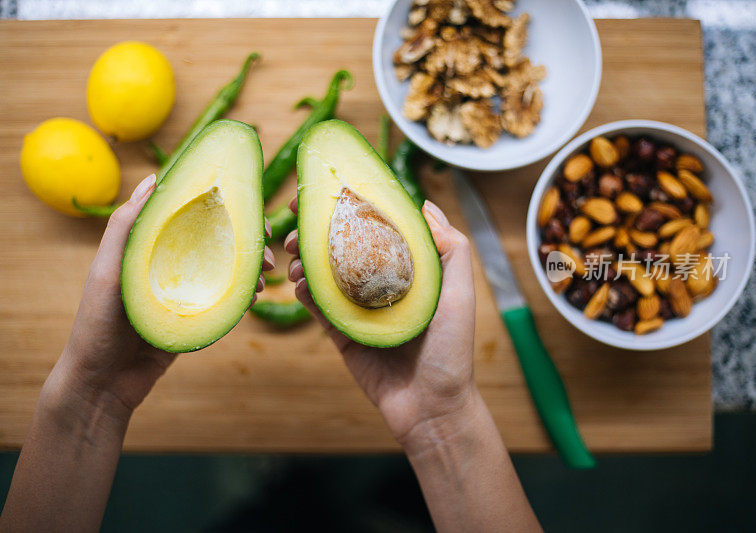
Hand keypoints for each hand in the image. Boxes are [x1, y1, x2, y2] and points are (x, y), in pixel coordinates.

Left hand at [51, 174, 274, 423]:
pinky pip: (224, 303)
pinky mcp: (194, 321)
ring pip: (226, 273)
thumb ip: (126, 226)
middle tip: (266, 250)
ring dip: (249, 270)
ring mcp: (183, 295)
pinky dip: (242, 296)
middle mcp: (168, 267)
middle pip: (215, 244)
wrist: (102, 384)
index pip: (189, 217)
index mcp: (148, 248)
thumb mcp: (108, 270)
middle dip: (245, 243)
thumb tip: (152, 179)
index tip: (248, 208)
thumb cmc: (96, 325)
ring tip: (263, 277)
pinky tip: (253, 295)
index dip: (220, 209)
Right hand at [284, 197, 476, 446]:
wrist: (430, 408)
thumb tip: (425, 203)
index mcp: (408, 270)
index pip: (378, 229)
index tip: (331, 190)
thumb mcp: (459, 293)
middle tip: (299, 220)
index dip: (354, 208)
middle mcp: (381, 284)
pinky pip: (317, 306)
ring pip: (324, 273)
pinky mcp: (341, 332)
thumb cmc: (451, 349)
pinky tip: (300, 280)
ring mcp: (358, 308)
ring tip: (296, 251)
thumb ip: (450, 248)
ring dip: (306, 257)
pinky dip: (305, 290)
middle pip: (344, 247)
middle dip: (319, 230)